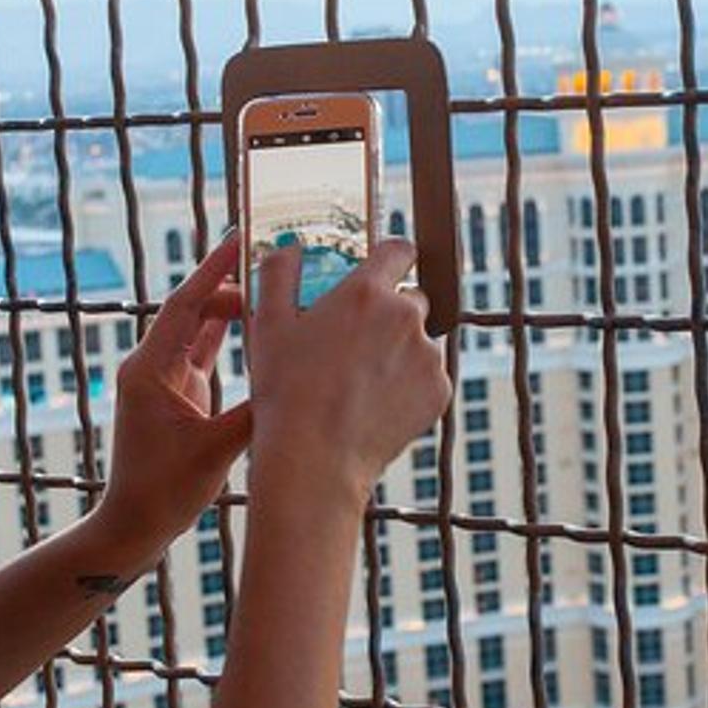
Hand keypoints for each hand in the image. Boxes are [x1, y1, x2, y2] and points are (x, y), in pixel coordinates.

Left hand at [87, 236, 250, 563]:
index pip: (183, 307)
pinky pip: (202, 353)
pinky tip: (257, 327)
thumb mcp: (216, 450)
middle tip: (274, 273)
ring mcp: (161, 380)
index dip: (212, 271)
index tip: (239, 240)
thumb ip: (255, 413)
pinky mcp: (174, 394)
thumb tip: (296, 382)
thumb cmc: (164, 492)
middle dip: (231, 289)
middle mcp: (150, 367)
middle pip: (193, 311)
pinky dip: (227, 338)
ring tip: (271, 293)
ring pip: (198, 330)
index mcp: (148, 371)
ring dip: (231, 312)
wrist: (134, 525)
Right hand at [244, 238, 450, 501]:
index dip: (391, 258)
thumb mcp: (268, 324)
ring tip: (360, 384)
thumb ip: (279, 274)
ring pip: (420, 342)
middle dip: (389, 314)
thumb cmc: (286, 392)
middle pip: (411, 300)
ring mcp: (427, 356)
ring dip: (399, 353)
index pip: (400, 250)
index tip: (382, 270)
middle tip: (356, 344)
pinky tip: (375, 405)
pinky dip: (409, 387)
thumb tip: (286, 249)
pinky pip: (428, 378)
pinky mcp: (439, 392)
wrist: (315, 459)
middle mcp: (406, 316)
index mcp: (367, 292)